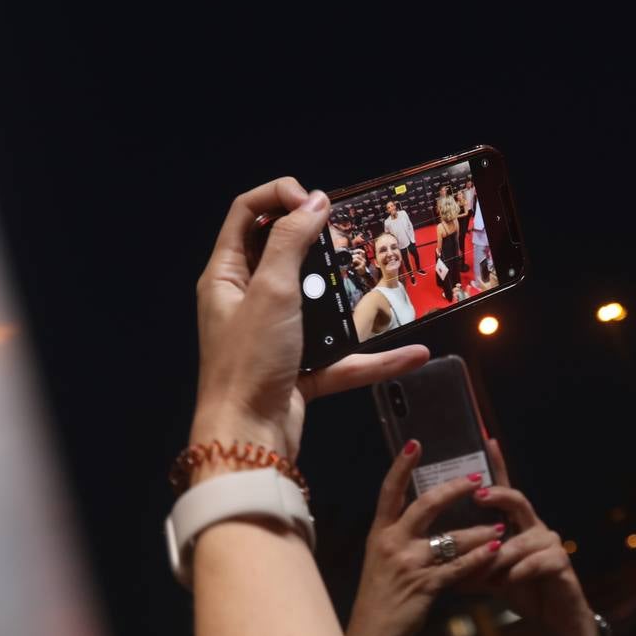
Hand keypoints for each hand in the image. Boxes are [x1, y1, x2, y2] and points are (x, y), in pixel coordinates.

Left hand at [191, 177, 428, 462]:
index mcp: (226, 275)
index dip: (279, 197)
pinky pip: (342, 354)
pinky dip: (374, 356)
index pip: (246, 213)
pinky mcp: (300, 367)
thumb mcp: (270, 291)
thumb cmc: (245, 367)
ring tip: (376, 284)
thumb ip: (290, 241)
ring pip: (319, 303)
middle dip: (318, 243)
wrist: (248, 439)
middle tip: (346, 236)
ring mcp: (276, 334)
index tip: (315, 201)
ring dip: (349, 299)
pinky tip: (409, 354)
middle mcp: (247, 300)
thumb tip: (313, 202)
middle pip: (283, 251)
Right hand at [346, 441, 502, 635]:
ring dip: (479, 530)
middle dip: (454, 489)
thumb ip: (399, 536)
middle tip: (478, 479)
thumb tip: (421, 512)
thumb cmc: (380, 596)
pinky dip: (480, 558)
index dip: (402, 466)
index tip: (416, 443)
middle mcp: (392, 543)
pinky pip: (459, 567)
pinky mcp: (425, 586)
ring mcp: (409, 564)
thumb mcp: (381, 559)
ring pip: (451, 537)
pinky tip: (495, 550)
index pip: (390, 491)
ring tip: (499, 525)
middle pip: (426, 505)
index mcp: (380, 533)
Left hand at [467, 440, 600, 635]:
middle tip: (477, 495)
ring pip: (522, 540)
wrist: (556, 620)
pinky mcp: (561, 563)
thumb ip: (467, 563)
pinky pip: (537, 562)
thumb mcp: (489, 576)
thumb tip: (432, 557)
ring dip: (500, 557)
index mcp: (515, 525)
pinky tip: (508, 583)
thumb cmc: (521, 591)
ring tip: (484, 574)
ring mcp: (550, 543)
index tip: (487, 440)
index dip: (498, 465)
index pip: (504, 490)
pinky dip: (518, 573)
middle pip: (517, 500)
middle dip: (498, 495)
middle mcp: (534, 527)